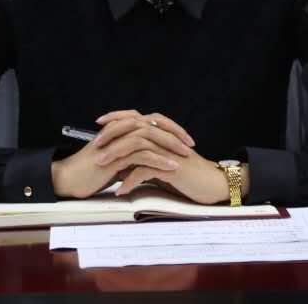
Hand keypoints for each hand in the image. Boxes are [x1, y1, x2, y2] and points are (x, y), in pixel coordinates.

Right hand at [51, 110, 190, 198]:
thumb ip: (130, 155)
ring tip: (184, 156)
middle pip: (153, 123)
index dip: (169, 127)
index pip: (151, 120)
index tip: (185, 138)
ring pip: (149, 136)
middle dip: (174, 133)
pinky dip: (159, 160)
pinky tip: (171, 167)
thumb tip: (148, 159)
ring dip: (170, 145)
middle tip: (190, 144)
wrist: (69, 179)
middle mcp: (120, 131)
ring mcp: (117, 142)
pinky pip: (141, 154)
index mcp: (121, 128)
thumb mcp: (115, 160)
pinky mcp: (115, 156)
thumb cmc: (90, 171)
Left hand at [92, 110, 232, 204]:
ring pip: (136, 147)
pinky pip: (146, 171)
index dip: (116, 117)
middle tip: (95, 147)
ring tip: (102, 169)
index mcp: (161, 133)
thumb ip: (143, 162)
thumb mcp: (162, 165)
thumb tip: (121, 167)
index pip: (135, 118)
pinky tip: (121, 190)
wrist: (212, 183)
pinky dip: (131, 180)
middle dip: (111, 136)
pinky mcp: (172, 166)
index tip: (99, 122)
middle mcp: (164, 137)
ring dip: (117, 157)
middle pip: (132, 128)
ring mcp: (168, 151)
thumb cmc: (187, 175)